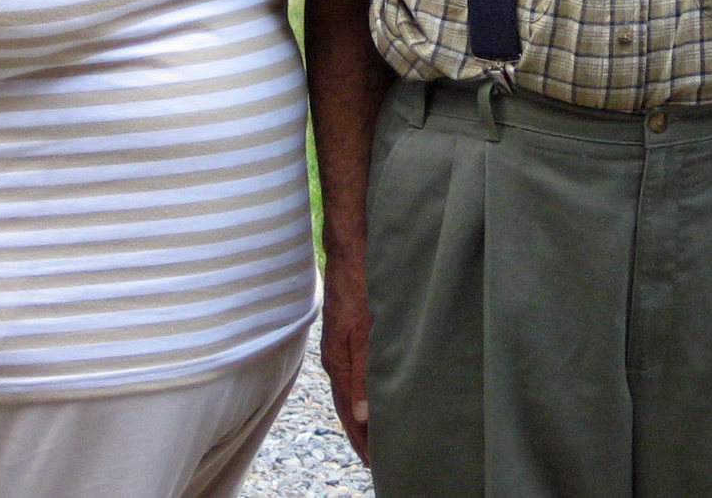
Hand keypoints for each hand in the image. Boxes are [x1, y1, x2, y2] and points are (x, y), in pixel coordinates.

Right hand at [320, 249, 372, 462]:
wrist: (350, 250)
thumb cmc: (360, 285)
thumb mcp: (365, 329)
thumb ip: (365, 371)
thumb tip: (364, 414)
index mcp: (338, 363)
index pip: (349, 412)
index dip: (361, 438)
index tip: (374, 462)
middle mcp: (335, 359)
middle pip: (347, 405)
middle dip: (360, 432)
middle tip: (376, 457)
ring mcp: (339, 346)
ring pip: (351, 390)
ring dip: (362, 413)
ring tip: (376, 432)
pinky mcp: (347, 334)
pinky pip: (354, 373)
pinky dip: (363, 390)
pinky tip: (373, 392)